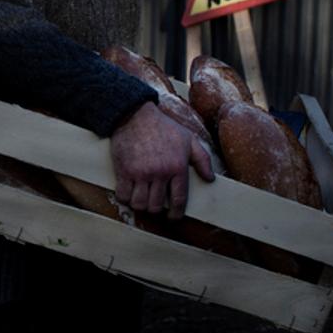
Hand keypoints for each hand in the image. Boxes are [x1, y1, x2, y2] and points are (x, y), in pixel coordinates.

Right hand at [110, 100, 214, 218]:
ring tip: (140, 200)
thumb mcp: (188, 139)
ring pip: (139, 204)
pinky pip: (123, 195)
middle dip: (156, 209)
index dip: (176, 213)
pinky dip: (124, 198)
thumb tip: (210, 178)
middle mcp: (159, 172)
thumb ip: (202, 159)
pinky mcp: (123, 170)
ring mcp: (140, 173)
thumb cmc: (162, 126)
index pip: (179, 200)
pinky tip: (127, 193)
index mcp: (177, 167)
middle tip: (154, 205)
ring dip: (140, 205)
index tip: (173, 217)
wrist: (134, 114)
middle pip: (156, 206)